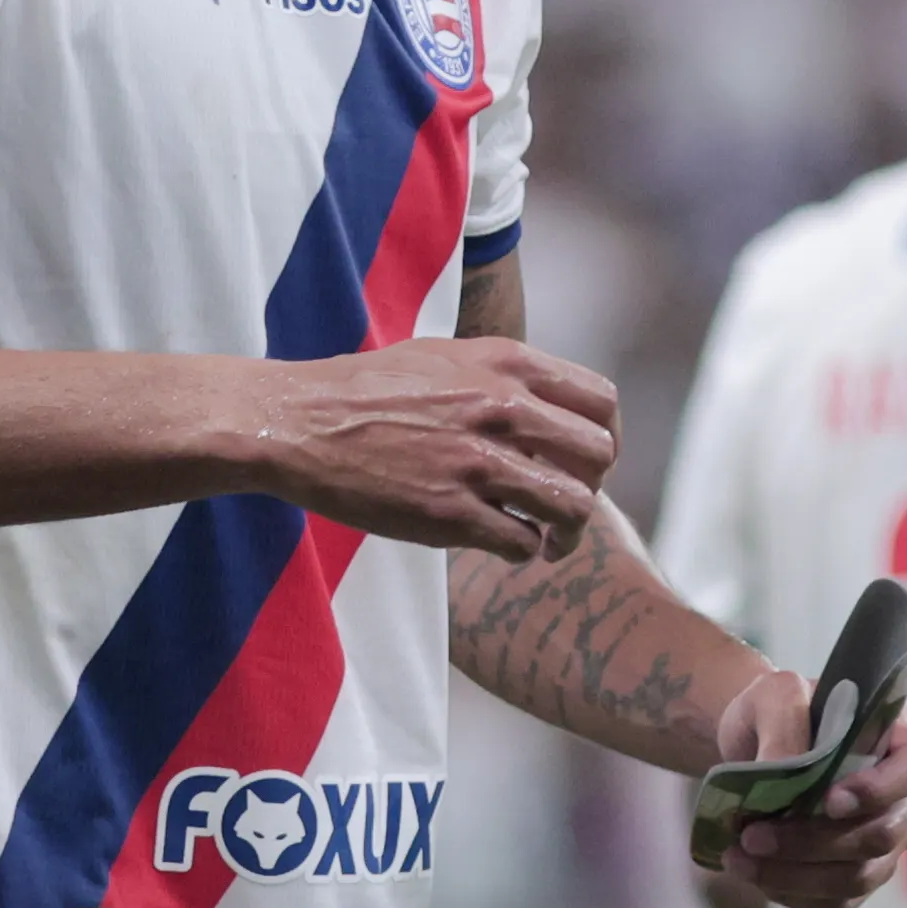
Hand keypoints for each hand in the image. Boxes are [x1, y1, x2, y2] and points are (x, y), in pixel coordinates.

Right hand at [254, 336, 616, 562]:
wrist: (301, 423)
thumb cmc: (368, 390)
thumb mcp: (445, 357)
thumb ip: (502, 379)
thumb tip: (547, 417)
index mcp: (504, 364)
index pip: (601, 401)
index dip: (605, 436)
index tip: (585, 461)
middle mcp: (501, 408)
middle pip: (598, 456)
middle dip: (592, 486)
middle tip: (567, 506)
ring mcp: (477, 463)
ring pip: (572, 507)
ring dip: (567, 532)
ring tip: (549, 543)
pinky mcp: (450, 514)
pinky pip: (522, 542)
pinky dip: (523, 550)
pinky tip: (503, 544)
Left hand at [693, 669, 906, 907]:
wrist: (752, 745)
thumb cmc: (776, 712)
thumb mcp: (776, 694)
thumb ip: (786, 722)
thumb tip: (785, 771)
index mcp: (900, 743)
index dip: (880, 790)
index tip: (828, 800)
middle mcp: (902, 800)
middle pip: (881, 836)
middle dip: (814, 841)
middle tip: (752, 836)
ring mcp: (883, 845)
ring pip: (858, 877)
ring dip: (796, 875)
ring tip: (739, 860)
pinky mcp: (855, 878)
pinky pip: (836, 903)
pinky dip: (792, 894)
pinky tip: (756, 874)